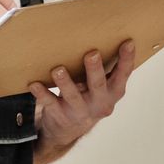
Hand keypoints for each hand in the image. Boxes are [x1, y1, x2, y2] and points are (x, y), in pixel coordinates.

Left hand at [30, 40, 134, 163]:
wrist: (69, 128)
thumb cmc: (87, 95)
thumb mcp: (99, 85)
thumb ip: (102, 68)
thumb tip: (97, 34)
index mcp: (113, 91)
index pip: (123, 74)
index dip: (127, 59)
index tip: (128, 42)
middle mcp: (100, 102)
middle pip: (98, 84)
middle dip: (95, 69)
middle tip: (92, 54)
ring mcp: (80, 110)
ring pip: (73, 96)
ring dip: (65, 83)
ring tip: (58, 70)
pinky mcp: (61, 115)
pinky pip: (50, 103)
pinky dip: (42, 94)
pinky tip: (34, 84)